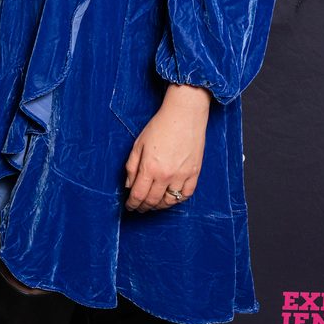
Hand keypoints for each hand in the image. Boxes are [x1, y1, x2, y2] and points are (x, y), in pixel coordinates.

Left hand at [124, 84, 210, 212]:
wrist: (185, 116)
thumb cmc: (159, 127)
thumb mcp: (138, 144)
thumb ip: (132, 166)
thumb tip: (128, 185)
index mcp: (150, 168)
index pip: (138, 194)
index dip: (132, 203)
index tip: (129, 206)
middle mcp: (166, 175)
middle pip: (153, 200)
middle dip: (143, 207)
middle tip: (139, 208)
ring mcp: (182, 176)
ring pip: (169, 201)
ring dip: (159, 206)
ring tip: (153, 205)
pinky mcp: (194, 173)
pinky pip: (186, 195)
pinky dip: (177, 200)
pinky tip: (170, 198)